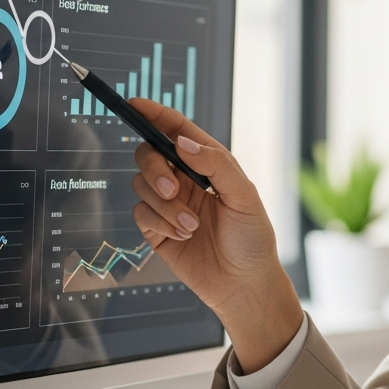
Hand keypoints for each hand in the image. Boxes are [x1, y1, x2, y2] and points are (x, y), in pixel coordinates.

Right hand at [129, 98, 303, 372]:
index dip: (155, 114)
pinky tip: (183, 236)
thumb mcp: (244, 196)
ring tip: (192, 225)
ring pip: (141, 185)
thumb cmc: (253, 238)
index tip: (135, 103)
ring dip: (165, 205)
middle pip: (149, 154)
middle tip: (174, 189)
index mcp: (208, 164)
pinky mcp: (156, 229)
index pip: (176, 130)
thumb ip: (215, 165)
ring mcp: (169, 204)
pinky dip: (159, 223)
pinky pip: (140, 213)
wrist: (243, 285)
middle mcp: (186, 179)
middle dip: (156, 169)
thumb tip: (182, 143)